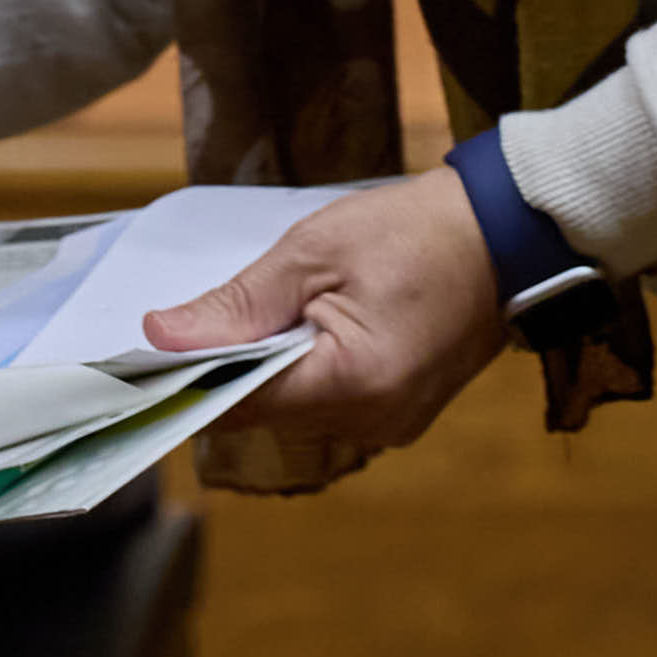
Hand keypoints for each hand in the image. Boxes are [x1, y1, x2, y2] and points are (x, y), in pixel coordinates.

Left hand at [156, 166, 513, 470]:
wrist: (507, 232)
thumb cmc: (416, 230)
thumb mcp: (313, 252)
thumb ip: (235, 305)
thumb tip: (161, 338)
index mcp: (352, 383)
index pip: (238, 404)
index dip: (189, 380)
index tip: (148, 358)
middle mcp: (372, 422)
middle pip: (263, 415)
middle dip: (232, 369)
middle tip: (213, 316)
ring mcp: (392, 426)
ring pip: (294, 413)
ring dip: (271, 370)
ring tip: (278, 311)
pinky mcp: (402, 416)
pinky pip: (330, 406)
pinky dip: (308, 373)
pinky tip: (313, 328)